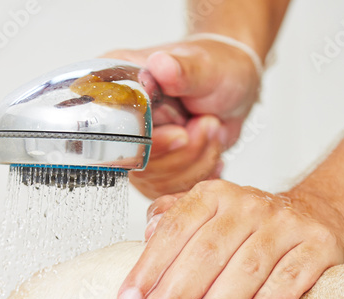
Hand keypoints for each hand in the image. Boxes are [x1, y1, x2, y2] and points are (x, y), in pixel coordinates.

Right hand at [105, 38, 261, 197]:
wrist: (233, 85)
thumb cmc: (216, 67)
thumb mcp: (203, 65)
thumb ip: (182, 69)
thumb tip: (161, 65)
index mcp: (114, 85)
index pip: (110, 129)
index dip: (149, 139)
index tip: (180, 133)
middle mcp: (118, 120)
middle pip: (133, 162)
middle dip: (181, 152)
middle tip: (208, 124)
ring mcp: (133, 147)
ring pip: (154, 181)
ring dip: (195, 160)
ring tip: (212, 129)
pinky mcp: (152, 167)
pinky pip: (169, 189)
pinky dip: (200, 172)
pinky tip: (210, 147)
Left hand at [117, 181, 343, 298]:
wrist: (322, 217)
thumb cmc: (253, 230)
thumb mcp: (211, 216)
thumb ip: (175, 221)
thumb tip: (147, 234)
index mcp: (214, 197)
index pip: (175, 230)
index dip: (149, 268)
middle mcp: (249, 206)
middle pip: (206, 252)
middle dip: (175, 296)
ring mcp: (286, 225)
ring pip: (247, 268)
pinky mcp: (319, 247)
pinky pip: (290, 279)